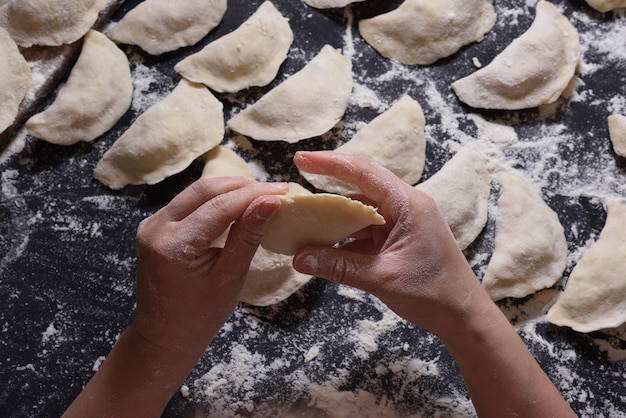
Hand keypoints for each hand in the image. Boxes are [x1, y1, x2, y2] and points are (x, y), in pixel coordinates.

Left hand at [133, 176, 287, 355]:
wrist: (165, 336)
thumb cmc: (200, 315)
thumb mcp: (230, 277)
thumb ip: (248, 236)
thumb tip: (271, 202)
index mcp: (173, 245)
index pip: (219, 206)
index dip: (253, 195)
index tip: (282, 190)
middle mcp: (156, 228)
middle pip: (204, 190)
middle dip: (241, 186)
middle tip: (275, 189)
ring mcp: (151, 225)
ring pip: (195, 193)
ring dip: (228, 190)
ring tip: (260, 195)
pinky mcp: (155, 227)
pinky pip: (187, 203)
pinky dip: (214, 201)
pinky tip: (236, 205)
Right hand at [292, 151, 482, 335]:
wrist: (463, 316)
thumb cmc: (432, 293)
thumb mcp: (381, 278)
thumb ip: (338, 266)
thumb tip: (299, 257)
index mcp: (408, 205)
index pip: (364, 172)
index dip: (330, 163)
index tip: (301, 159)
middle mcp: (406, 206)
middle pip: (360, 187)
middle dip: (327, 188)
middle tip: (295, 192)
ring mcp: (403, 222)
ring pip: (361, 211)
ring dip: (334, 218)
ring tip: (303, 224)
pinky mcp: (399, 238)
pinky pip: (366, 230)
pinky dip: (345, 237)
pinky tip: (324, 247)